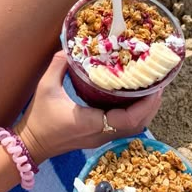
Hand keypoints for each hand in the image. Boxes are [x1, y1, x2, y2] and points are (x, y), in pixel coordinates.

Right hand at [15, 51, 161, 163]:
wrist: (32, 144)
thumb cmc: (38, 119)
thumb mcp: (45, 87)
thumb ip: (59, 64)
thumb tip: (71, 46)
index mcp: (91, 122)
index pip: (128, 119)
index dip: (146, 105)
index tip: (156, 87)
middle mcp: (101, 134)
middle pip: (138, 125)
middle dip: (152, 106)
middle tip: (159, 84)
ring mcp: (102, 138)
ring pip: (134, 129)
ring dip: (146, 111)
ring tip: (152, 90)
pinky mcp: (100, 138)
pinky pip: (126, 128)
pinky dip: (137, 115)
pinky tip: (136, 100)